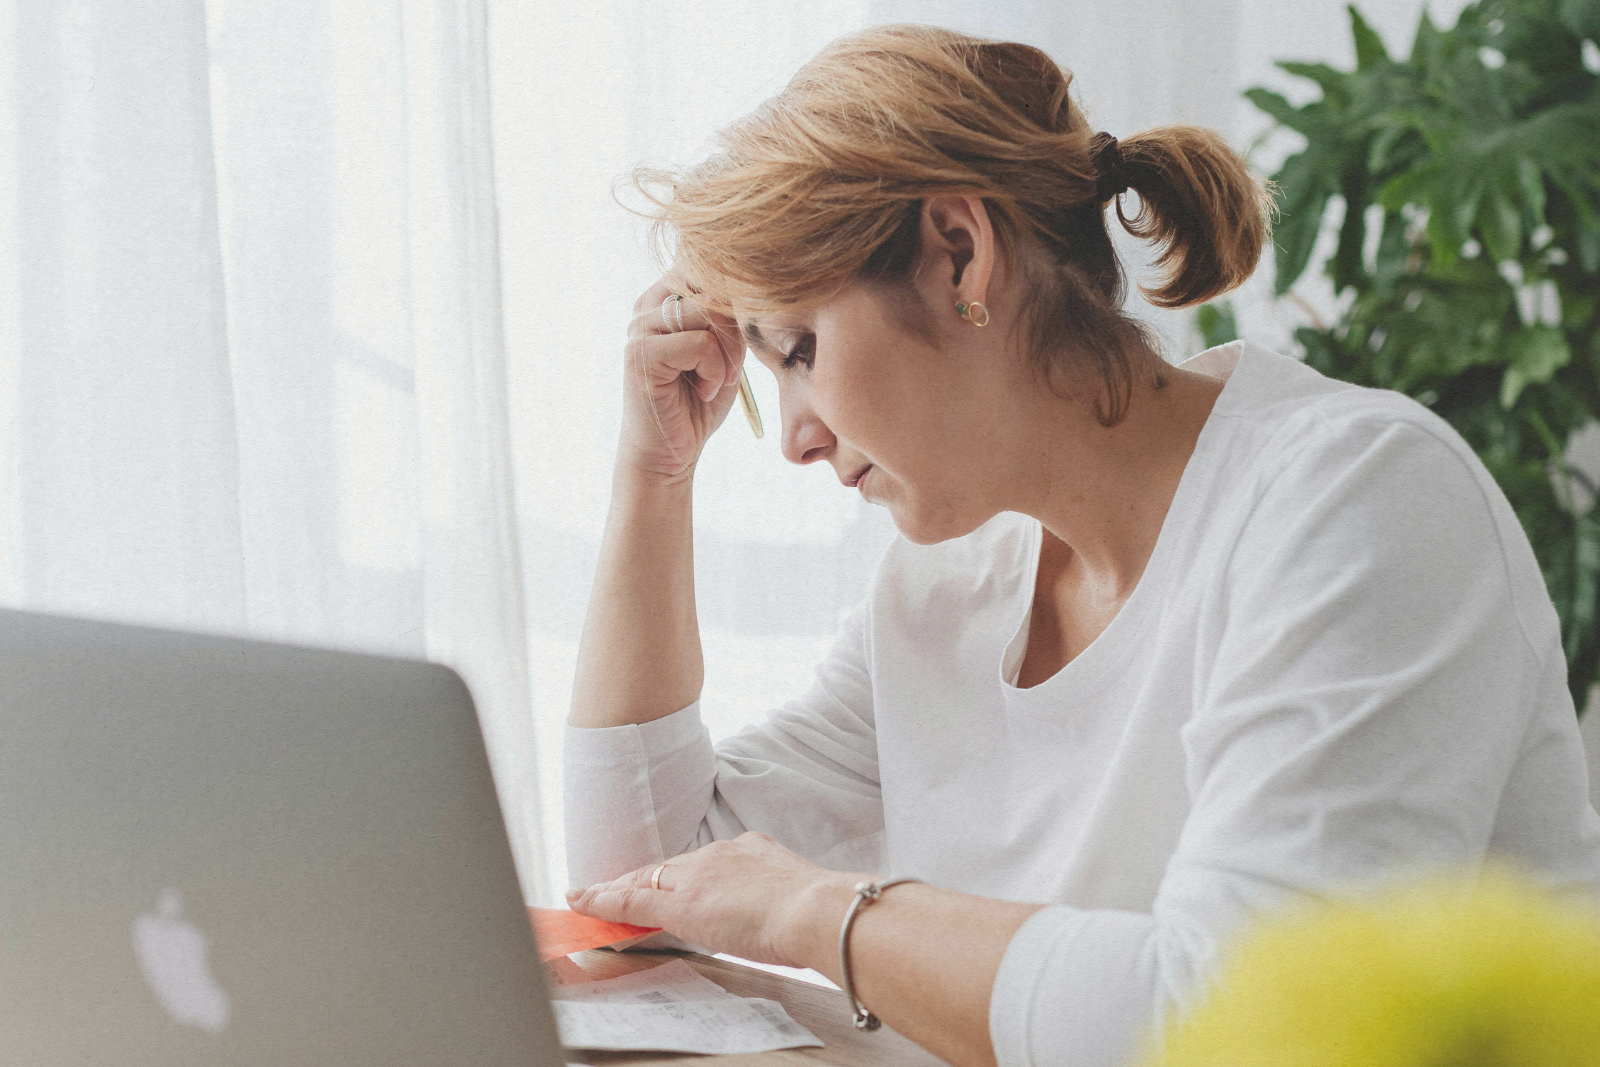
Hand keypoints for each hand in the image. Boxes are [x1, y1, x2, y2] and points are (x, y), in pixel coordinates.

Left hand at [565, 832, 856, 968]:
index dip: (680, 874)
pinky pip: (631, 899)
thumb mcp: (797, 889)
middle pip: (669, 867)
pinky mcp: (680, 901)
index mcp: (751, 849)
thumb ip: (777, 893)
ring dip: (619, 888)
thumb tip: (776, 910)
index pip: (703, 863)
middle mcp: (720, 854)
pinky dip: (603, 899)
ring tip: (591, 896)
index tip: (670, 881)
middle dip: (641, 878)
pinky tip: (583, 900)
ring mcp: (698, 875)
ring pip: (647, 879)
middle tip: (614, 887)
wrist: (814, 910)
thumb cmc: (819, 910)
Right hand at [618, 277, 745, 480]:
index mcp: (664, 296)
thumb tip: (752, 281)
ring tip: (716, 381)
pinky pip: (701, 344)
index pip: (710, 267)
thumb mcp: (723, 349)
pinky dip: (715, 372)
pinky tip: (703, 391)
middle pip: (714, 286)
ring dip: (728, 354)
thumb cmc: (698, 402)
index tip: (737, 344)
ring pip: (710, 313)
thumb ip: (729, 314)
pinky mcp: (642, 354)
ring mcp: (641, 327)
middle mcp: (648, 305)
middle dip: (736, 329)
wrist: (670, 453)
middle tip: (731, 368)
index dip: (738, 300)